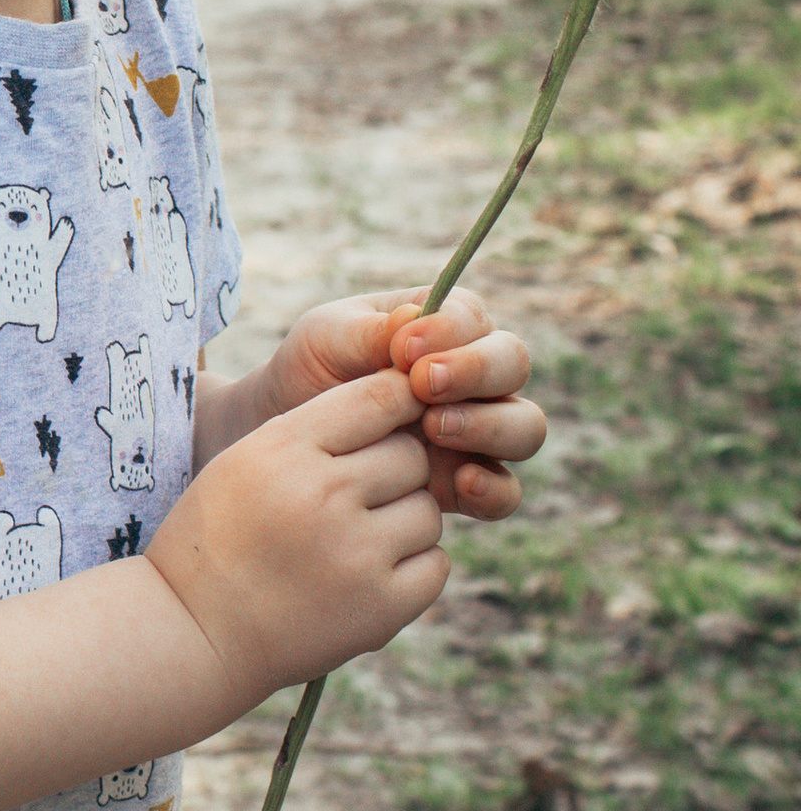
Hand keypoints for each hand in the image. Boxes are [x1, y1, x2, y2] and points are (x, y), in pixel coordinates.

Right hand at [150, 369, 445, 710]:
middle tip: (358, 497)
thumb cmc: (219, 538)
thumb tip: (404, 400)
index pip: (376, 398)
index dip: (398, 401)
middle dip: (394, 471)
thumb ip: (314, 429)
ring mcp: (356, 555)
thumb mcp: (243, 461)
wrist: (194, 632)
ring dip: (404, 522)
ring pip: (428, 511)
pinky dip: (411, 568)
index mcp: (283, 450)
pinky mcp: (381, 608)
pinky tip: (368, 575)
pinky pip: (435, 565)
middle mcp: (323, 496)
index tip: (394, 417)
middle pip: (411, 455)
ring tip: (355, 541)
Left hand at [258, 288, 546, 518]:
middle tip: (424, 384)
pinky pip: (506, 492)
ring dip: (489, 424)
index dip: (450, 331)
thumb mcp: (326, 340)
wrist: (286, 433)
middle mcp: (474, 376)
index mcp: (444, 326)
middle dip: (477, 371)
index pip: (474, 318)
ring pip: (524, 426)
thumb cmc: (311, 371)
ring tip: (433, 426)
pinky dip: (494, 488)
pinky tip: (461, 482)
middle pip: (513, 364)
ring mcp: (478, 431)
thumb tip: (414, 320)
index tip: (403, 350)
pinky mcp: (468, 484)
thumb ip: (369, 331)